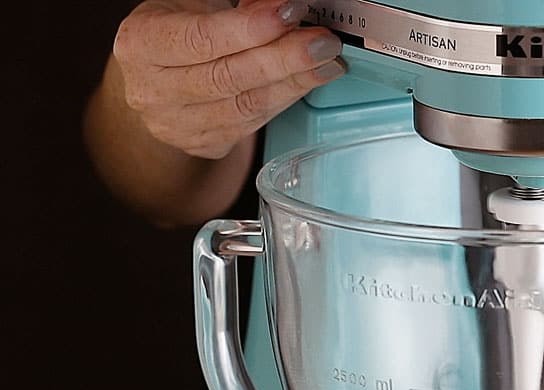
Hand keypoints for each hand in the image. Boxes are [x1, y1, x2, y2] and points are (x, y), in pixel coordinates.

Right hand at [113, 0, 344, 159]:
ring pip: (246, 106)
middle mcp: (152, 91)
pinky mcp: (204, 144)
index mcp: (141, 44)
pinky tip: (308, 81)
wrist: (158, 82)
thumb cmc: (178, 35)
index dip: (249, 28)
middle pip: (227, 77)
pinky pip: (253, 123)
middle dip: (284, 58)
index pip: (200, 39)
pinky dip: (286, 99)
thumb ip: (234, 9)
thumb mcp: (195, 8)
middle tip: (322, 42)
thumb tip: (280, 7)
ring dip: (294, 82)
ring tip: (326, 61)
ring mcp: (177, 124)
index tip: (290, 12)